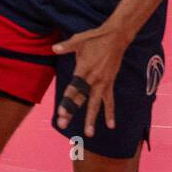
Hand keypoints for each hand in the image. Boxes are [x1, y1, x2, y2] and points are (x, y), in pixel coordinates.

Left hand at [52, 21, 131, 137]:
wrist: (117, 37)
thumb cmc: (96, 38)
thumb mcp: (79, 39)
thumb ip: (66, 46)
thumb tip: (54, 48)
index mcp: (84, 68)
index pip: (74, 88)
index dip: (67, 101)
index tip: (60, 113)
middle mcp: (93, 78)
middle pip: (81, 98)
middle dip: (71, 111)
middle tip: (63, 124)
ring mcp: (102, 82)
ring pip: (95, 104)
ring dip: (91, 119)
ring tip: (88, 134)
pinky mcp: (109, 83)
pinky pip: (110, 101)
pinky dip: (110, 113)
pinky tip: (110, 126)